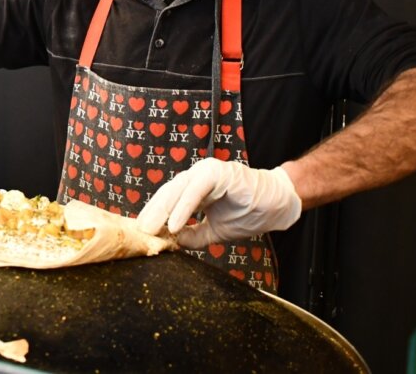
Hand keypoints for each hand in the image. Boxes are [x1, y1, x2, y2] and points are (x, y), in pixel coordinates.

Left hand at [136, 160, 300, 247]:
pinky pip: (196, 190)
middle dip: (151, 214)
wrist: (277, 205)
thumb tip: (172, 242)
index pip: (167, 200)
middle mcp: (196, 177)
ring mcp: (206, 172)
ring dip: (162, 211)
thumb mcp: (214, 231)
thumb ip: (194, 235)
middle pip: (167, 194)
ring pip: (177, 190)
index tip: (140, 233)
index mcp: (193, 188)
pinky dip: (183, 207)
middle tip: (139, 233)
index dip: (153, 216)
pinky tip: (174, 224)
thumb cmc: (248, 214)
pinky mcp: (217, 173)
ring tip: (151, 229)